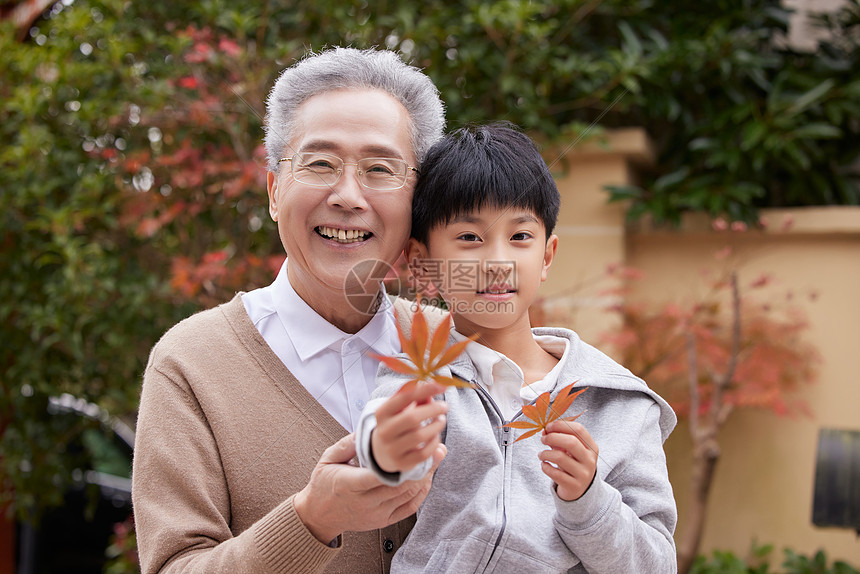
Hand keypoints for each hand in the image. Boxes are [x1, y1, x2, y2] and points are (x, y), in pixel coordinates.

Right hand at [293, 433, 446, 543]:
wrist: (319, 516)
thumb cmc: (323, 484)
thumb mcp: (327, 459)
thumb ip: (347, 444)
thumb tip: (368, 429)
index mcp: (348, 485)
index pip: (376, 475)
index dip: (399, 463)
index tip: (415, 445)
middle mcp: (364, 502)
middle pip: (400, 485)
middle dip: (422, 464)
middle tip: (437, 445)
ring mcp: (376, 513)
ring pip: (407, 495)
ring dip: (426, 475)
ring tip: (436, 455)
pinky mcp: (384, 521)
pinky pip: (409, 508)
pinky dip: (422, 492)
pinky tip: (428, 477)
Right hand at [371, 381, 447, 472]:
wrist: (381, 452)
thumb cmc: (396, 423)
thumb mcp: (401, 410)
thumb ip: (417, 399)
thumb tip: (433, 389)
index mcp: (382, 413)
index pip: (403, 398)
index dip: (424, 390)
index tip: (441, 385)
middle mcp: (384, 431)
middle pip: (412, 418)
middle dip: (433, 410)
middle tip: (445, 406)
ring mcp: (392, 449)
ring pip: (420, 436)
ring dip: (436, 426)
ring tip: (441, 420)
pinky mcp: (402, 463)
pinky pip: (424, 453)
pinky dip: (434, 443)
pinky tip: (436, 436)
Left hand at [539, 419, 598, 501]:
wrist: (580, 489)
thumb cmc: (573, 464)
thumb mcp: (571, 451)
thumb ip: (559, 439)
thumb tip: (544, 431)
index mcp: (592, 447)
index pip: (579, 429)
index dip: (561, 425)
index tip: (548, 426)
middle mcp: (590, 460)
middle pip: (571, 442)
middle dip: (552, 438)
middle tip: (543, 439)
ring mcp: (583, 474)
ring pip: (560, 457)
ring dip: (545, 453)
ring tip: (541, 454)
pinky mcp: (574, 486)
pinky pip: (555, 473)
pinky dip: (545, 467)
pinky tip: (544, 465)